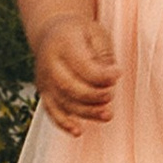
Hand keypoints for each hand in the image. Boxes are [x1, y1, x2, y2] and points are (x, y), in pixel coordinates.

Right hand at [34, 15, 117, 132]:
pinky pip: (51, 111)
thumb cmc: (81, 33)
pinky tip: (78, 132)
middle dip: (95, 96)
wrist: (52, 31)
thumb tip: (112, 79)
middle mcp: (49, 62)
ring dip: (87, 112)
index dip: (103, 74)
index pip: (84, 66)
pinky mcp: (43, 91)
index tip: (119, 73)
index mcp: (64, 43)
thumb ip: (103, 57)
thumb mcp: (96, 34)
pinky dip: (64, 123)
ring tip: (108, 115)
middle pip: (71, 87)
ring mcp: (44, 78)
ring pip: (64, 102)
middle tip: (111, 95)